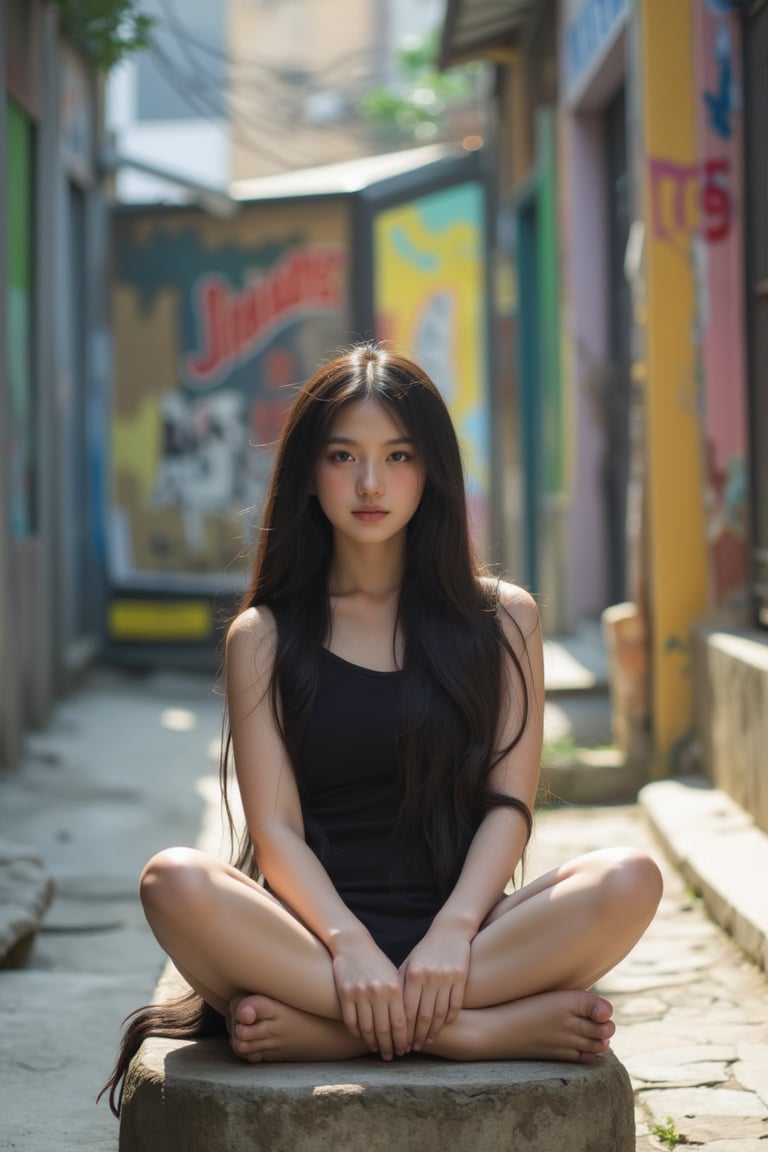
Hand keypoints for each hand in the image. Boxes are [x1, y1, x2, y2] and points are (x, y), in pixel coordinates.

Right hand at [332, 938, 407, 1060]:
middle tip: (390, 1056)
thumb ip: (401, 999)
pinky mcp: (345, 994)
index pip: (401, 1023)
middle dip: (389, 1046)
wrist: (353, 945)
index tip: (404, 1050)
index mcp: (394, 988)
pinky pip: (351, 1021)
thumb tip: (409, 1027)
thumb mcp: (393, 976)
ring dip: (372, 1042)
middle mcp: (378, 992)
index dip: (403, 1040)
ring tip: (376, 1049)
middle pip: (384, 1029)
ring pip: (367, 1028)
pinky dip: (356, 1033)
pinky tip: (362, 1037)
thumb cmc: (377, 963)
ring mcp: (360, 993)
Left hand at [400, 924, 471, 1051]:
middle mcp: (430, 977)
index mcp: (414, 974)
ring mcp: (447, 978)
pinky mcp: (461, 978)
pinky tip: (443, 1027)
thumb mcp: (410, 963)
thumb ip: (401, 984)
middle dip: (417, 1034)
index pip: (407, 1009)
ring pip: (440, 1013)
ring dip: (433, 1031)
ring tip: (427, 1040)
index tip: (399, 1040)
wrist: (450, 932)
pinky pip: (455, 1005)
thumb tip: (389, 1010)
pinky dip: (449, 1019)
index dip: (403, 1028)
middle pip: (424, 1015)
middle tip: (412, 1047)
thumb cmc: (425, 950)